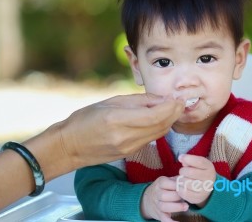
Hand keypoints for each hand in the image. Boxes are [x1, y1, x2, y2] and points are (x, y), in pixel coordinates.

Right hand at [57, 93, 184, 168]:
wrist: (69, 147)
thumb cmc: (85, 119)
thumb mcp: (110, 102)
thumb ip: (138, 101)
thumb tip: (161, 99)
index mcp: (118, 120)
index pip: (154, 116)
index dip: (171, 107)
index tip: (178, 98)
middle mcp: (125, 137)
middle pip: (161, 126)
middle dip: (175, 113)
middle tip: (182, 102)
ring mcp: (128, 148)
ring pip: (158, 134)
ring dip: (169, 121)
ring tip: (174, 108)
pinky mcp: (129, 153)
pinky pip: (150, 138)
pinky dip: (159, 128)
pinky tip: (160, 118)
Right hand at [141, 176, 188, 221]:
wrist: (148, 198)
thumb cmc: (164, 188)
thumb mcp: (168, 180)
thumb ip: (177, 180)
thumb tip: (189, 178)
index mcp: (160, 182)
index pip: (165, 183)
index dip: (176, 185)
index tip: (185, 187)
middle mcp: (156, 193)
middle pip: (163, 195)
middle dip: (176, 197)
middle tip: (186, 198)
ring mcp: (156, 204)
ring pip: (163, 206)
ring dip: (176, 207)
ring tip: (186, 207)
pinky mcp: (158, 214)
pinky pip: (163, 219)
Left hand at [177, 154, 215, 207]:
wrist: (207, 187)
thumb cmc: (199, 172)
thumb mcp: (197, 164)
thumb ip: (189, 160)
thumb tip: (181, 158)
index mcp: (209, 168)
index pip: (199, 162)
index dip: (188, 158)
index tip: (180, 158)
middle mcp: (209, 179)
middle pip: (190, 172)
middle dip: (182, 170)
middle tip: (183, 172)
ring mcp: (204, 190)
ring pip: (185, 183)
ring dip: (180, 180)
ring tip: (182, 179)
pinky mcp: (198, 198)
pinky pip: (183, 193)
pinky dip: (179, 188)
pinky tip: (181, 186)